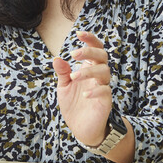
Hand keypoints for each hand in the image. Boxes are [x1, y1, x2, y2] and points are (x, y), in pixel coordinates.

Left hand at [53, 31, 111, 145]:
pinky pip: (105, 92)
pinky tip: (85, 94)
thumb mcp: (64, 87)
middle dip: (89, 51)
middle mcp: (98, 76)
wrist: (81, 128)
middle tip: (74, 54)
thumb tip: (57, 58)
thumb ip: (62, 73)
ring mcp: (103, 87)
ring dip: (89, 71)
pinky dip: (96, 90)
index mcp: (89, 68)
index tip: (79, 34)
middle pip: (102, 56)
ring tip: (73, 77)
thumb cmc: (74, 105)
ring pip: (105, 72)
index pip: (95, 48)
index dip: (90, 39)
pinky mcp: (105, 102)